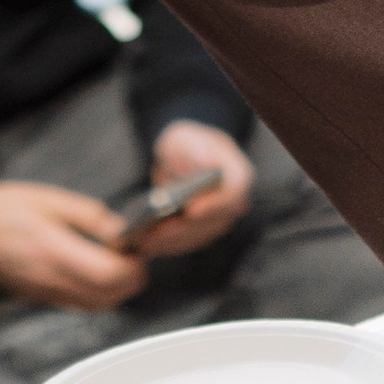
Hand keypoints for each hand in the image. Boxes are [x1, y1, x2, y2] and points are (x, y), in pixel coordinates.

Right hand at [0, 182, 148, 311]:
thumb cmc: (5, 208)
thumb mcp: (51, 199)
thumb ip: (90, 216)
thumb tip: (122, 231)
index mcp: (54, 249)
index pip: (108, 274)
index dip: (132, 267)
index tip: (137, 250)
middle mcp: (51, 278)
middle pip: (107, 298)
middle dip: (130, 281)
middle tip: (133, 257)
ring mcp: (45, 292)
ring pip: (95, 306)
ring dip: (115, 291)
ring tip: (116, 264)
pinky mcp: (40, 298)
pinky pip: (78, 305)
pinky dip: (96, 296)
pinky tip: (94, 273)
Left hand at [133, 120, 254, 258]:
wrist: (185, 158)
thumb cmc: (187, 144)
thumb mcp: (188, 137)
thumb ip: (196, 148)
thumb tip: (206, 163)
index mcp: (238, 176)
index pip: (232, 196)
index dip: (212, 205)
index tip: (189, 211)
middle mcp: (234, 203)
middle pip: (211, 222)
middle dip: (182, 229)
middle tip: (156, 233)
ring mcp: (219, 220)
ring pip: (197, 237)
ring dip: (171, 242)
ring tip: (145, 242)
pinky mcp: (203, 232)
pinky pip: (187, 242)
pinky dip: (167, 245)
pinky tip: (146, 245)